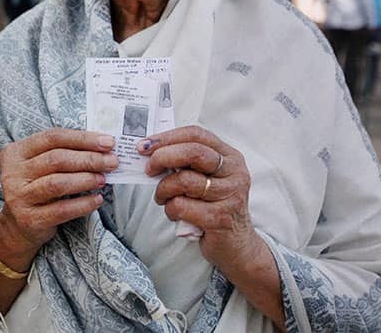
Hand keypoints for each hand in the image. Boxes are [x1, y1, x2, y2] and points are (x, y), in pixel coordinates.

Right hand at [0, 129, 116, 271]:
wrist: (17, 225)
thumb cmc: (36, 188)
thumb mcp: (40, 166)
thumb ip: (64, 153)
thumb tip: (102, 147)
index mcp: (16, 152)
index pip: (52, 137)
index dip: (82, 138)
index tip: (107, 143)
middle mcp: (13, 173)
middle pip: (56, 159)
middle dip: (88, 159)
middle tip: (112, 162)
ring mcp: (19, 197)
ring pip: (57, 183)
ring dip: (85, 179)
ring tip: (103, 179)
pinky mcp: (29, 219)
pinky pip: (61, 210)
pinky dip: (82, 204)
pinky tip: (97, 200)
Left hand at [139, 125, 266, 272]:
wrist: (236, 245)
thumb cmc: (213, 206)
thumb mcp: (207, 178)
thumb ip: (187, 163)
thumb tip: (150, 150)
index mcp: (230, 157)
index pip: (196, 134)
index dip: (167, 137)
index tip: (144, 145)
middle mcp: (235, 173)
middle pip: (193, 152)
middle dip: (162, 157)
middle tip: (148, 169)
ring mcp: (230, 196)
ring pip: (183, 180)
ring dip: (163, 189)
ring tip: (163, 197)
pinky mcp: (220, 218)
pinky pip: (181, 206)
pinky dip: (169, 209)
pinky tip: (174, 213)